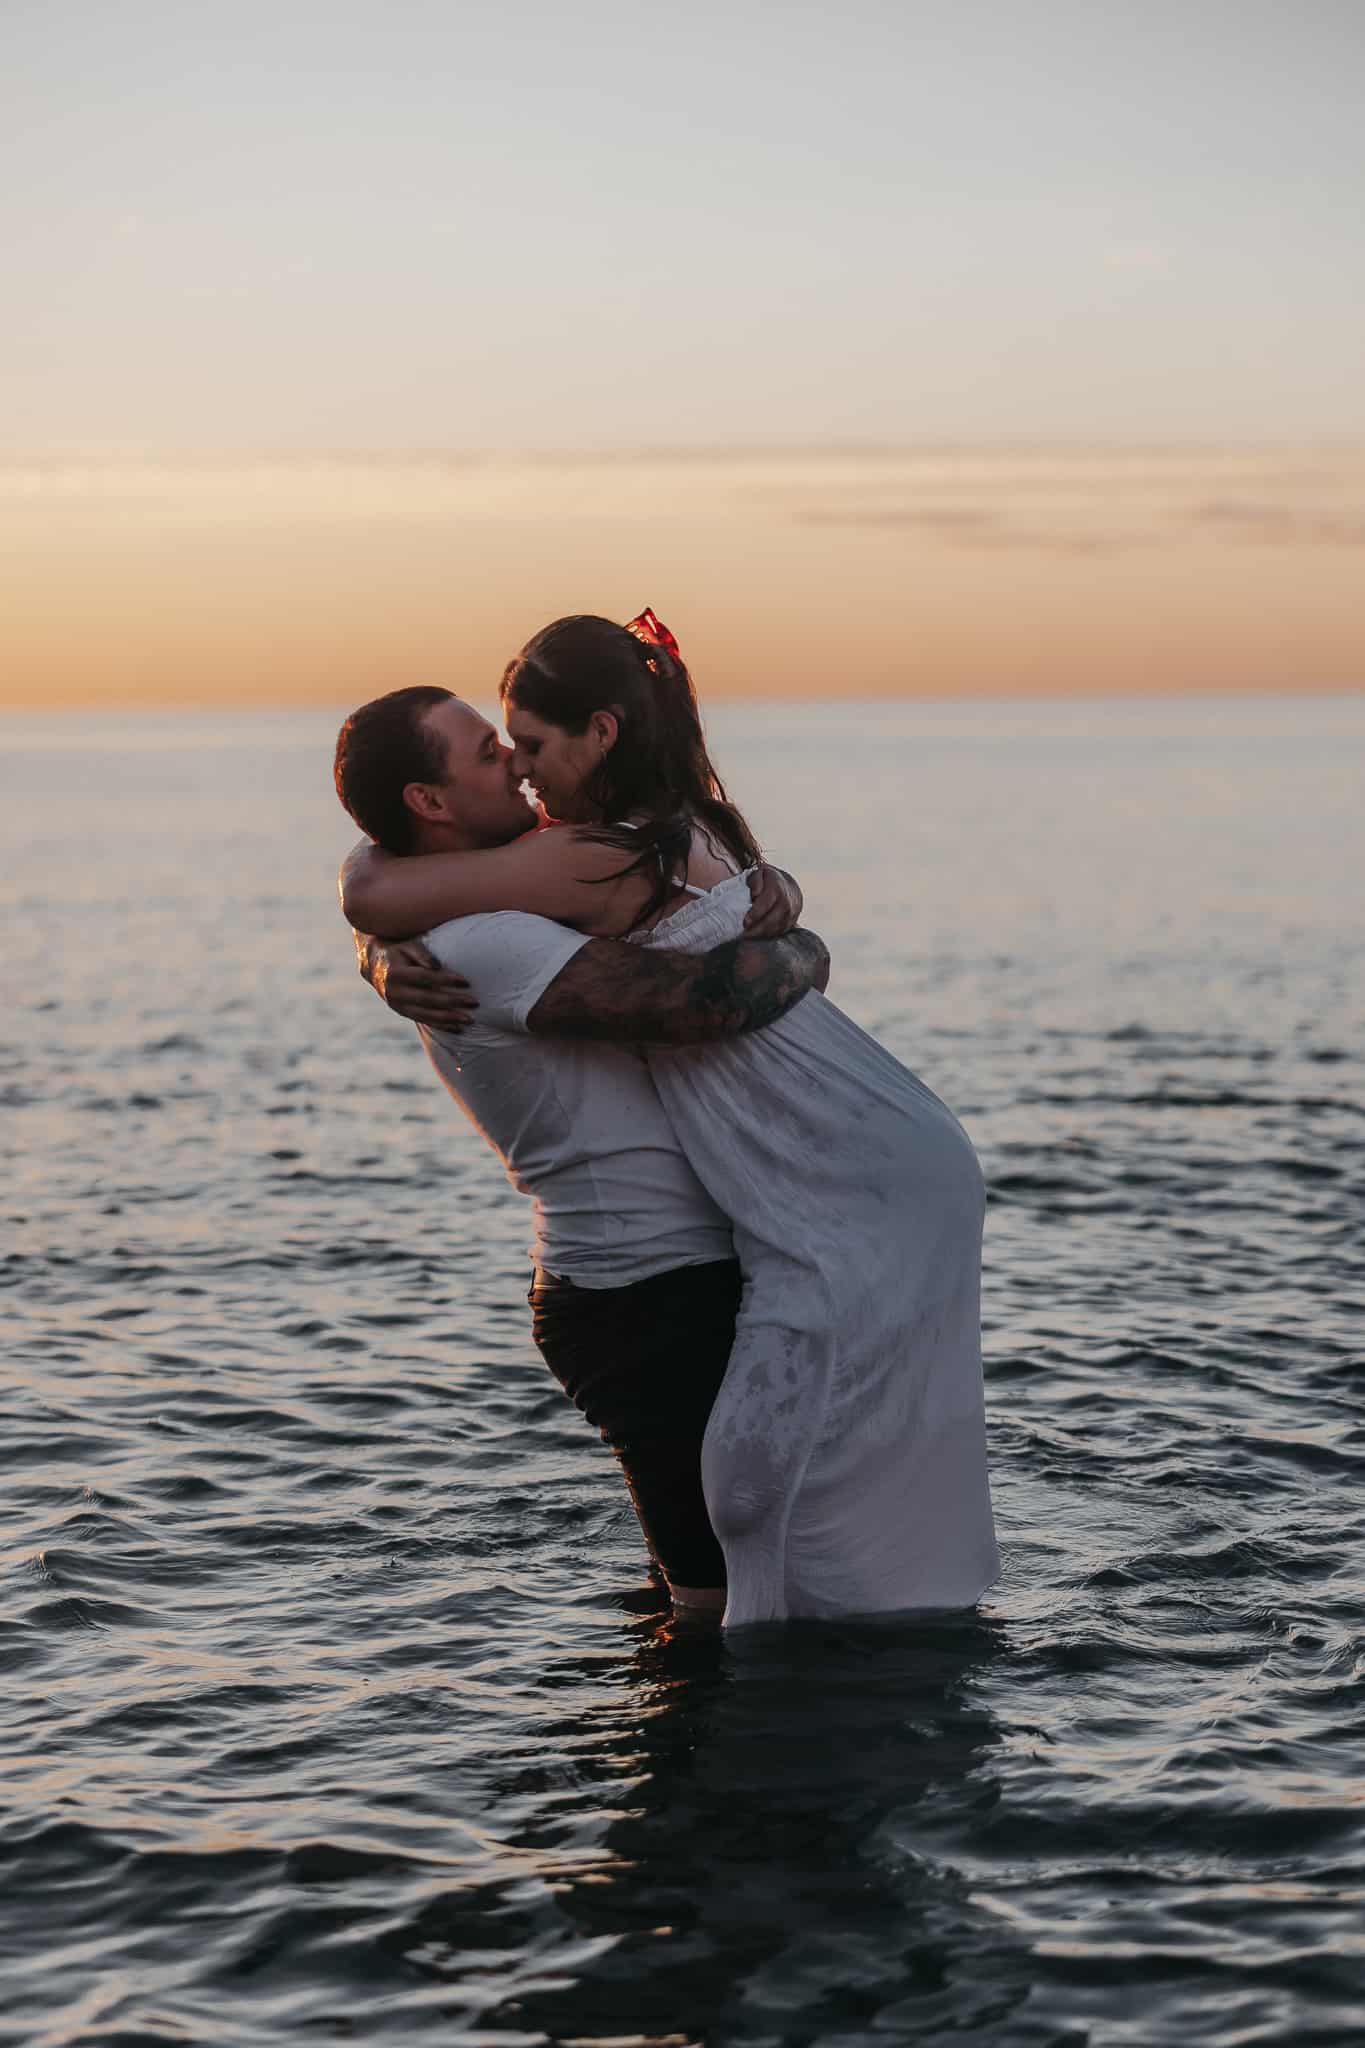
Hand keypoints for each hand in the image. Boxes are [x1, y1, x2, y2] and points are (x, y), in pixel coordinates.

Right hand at [354, 932, 476, 1030]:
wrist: (375, 964)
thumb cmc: (399, 950)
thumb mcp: (408, 945)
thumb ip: (422, 953)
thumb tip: (437, 965)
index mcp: (395, 973)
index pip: (424, 978)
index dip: (445, 980)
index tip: (466, 982)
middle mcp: (394, 991)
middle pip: (427, 999)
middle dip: (452, 1002)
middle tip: (474, 1002)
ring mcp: (397, 1005)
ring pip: (426, 1014)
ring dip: (449, 1018)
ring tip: (469, 1019)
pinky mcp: (402, 1012)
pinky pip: (423, 1020)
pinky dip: (441, 1025)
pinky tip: (458, 1028)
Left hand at [743, 863, 803, 938]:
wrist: (786, 883)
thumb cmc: (767, 879)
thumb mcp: (758, 873)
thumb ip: (754, 881)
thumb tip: (755, 894)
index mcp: (778, 885)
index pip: (769, 900)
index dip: (757, 912)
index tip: (745, 922)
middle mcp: (789, 898)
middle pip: (775, 917)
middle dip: (759, 927)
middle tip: (745, 933)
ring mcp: (794, 910)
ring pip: (780, 926)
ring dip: (763, 933)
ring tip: (750, 935)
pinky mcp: (794, 920)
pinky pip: (783, 930)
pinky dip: (770, 934)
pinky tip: (759, 934)